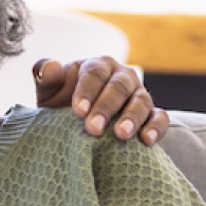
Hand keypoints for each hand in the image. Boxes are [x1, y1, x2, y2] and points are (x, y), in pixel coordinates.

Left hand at [34, 58, 168, 144]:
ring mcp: (139, 95)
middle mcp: (122, 76)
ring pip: (141, 101)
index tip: (77, 111)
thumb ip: (45, 76)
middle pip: (118, 87)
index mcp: (98, 65)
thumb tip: (49, 67)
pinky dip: (156, 127)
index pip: (94, 73)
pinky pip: (160, 118)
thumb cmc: (61, 102)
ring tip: (120, 135)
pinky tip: (146, 140)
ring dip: (131, 118)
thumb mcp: (48, 90)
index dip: (87, 91)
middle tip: (92, 128)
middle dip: (106, 107)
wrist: (77, 124)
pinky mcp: (151, 114)